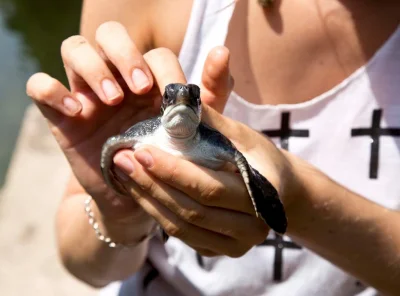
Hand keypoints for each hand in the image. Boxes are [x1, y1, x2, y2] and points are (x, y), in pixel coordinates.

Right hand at [25, 21, 233, 228]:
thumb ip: (209, 94)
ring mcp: (87, 93)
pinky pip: (40, 86)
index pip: (154, 53)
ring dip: (93, 68)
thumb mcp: (193, 131)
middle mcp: (117, 79)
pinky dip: (51, 90)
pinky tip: (77, 111)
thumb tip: (222, 52)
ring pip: (74, 48)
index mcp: (150, 81)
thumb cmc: (166, 159)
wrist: (137, 196)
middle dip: (125, 55)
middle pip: (110, 35)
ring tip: (112, 100)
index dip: (162, 69)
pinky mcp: (61, 114)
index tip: (169, 98)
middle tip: (140, 87)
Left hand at [113, 75, 293, 257]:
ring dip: (149, 200)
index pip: (209, 186)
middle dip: (152, 184)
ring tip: (123, 174)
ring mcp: (237, 245)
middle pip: (192, 210)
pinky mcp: (220, 250)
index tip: (141, 151)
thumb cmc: (259, 157)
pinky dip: (157, 214)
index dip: (172, 171)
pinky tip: (139, 192)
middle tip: (122, 160)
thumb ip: (212, 122)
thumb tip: (176, 102)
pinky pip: (183, 236)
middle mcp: (254, 228)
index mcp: (264, 195)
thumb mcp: (242, 135)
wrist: (278, 189)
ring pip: (183, 227)